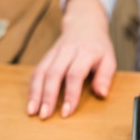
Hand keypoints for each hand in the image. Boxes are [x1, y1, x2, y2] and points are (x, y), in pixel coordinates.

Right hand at [27, 0, 115, 119]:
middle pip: (53, 74)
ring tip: (32, 111)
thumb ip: (105, 77)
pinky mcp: (46, 56)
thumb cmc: (98, 47)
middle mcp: (67, 52)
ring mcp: (54, 53)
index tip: (66, 112)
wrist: (85, 24)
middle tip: (44, 115)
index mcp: (85, 53)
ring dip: (35, 93)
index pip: (75, 75)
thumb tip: (102, 94)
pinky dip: (32, 87)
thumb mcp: (109, 59)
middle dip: (48, 97)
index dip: (70, 95)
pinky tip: (30, 102)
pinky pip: (36, 71)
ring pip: (41, 72)